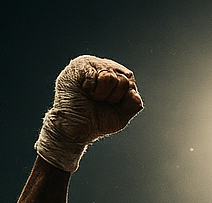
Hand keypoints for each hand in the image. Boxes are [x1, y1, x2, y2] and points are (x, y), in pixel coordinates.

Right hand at [36, 55, 143, 171]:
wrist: (76, 130)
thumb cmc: (96, 120)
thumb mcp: (121, 115)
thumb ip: (133, 103)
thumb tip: (135, 93)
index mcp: (114, 74)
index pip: (129, 79)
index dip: (122, 97)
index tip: (110, 103)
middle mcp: (103, 66)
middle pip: (123, 78)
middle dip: (114, 96)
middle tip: (99, 101)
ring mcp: (90, 63)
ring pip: (111, 77)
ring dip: (102, 94)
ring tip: (91, 97)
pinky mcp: (78, 66)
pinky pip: (95, 77)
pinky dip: (92, 91)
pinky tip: (84, 92)